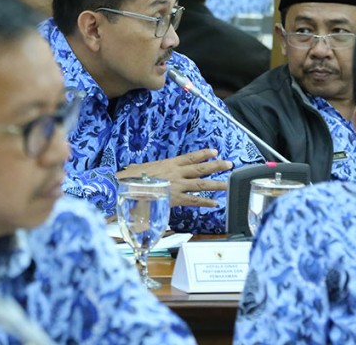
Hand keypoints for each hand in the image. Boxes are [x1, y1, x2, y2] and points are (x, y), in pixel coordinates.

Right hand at [117, 149, 232, 207]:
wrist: (126, 187)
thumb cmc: (131, 178)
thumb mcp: (140, 169)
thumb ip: (146, 170)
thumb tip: (138, 169)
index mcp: (169, 163)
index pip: (190, 157)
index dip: (204, 154)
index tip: (214, 152)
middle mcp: (176, 172)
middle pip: (201, 168)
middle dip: (216, 166)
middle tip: (229, 164)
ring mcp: (177, 185)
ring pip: (201, 184)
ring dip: (216, 184)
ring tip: (228, 184)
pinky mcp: (175, 198)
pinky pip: (194, 201)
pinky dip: (205, 202)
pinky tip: (214, 204)